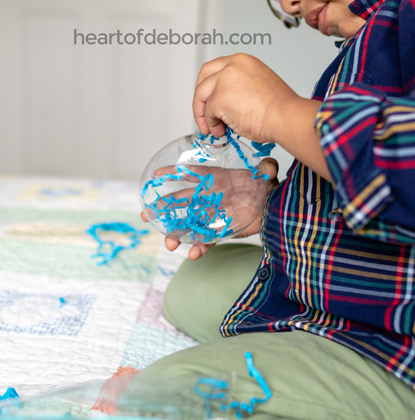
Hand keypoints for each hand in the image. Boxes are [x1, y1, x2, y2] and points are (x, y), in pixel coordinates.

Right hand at [140, 158, 278, 259]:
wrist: (271, 207)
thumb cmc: (265, 187)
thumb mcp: (267, 175)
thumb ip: (268, 168)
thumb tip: (273, 164)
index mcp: (214, 180)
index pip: (190, 174)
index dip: (172, 173)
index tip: (155, 175)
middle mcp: (209, 197)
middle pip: (180, 203)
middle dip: (162, 209)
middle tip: (146, 216)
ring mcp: (212, 215)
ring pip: (188, 224)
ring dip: (175, 234)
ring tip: (169, 244)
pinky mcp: (219, 230)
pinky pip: (206, 241)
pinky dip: (199, 249)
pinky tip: (193, 256)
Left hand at [193, 53, 298, 142]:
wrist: (285, 117)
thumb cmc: (280, 109)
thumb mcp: (258, 86)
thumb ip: (239, 89)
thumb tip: (228, 104)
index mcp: (243, 61)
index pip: (217, 68)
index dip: (211, 85)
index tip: (210, 98)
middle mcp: (232, 66)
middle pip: (204, 77)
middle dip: (200, 98)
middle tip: (203, 113)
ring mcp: (224, 81)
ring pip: (201, 96)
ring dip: (203, 115)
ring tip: (214, 128)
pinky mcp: (219, 98)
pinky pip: (208, 113)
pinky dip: (212, 124)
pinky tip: (222, 131)